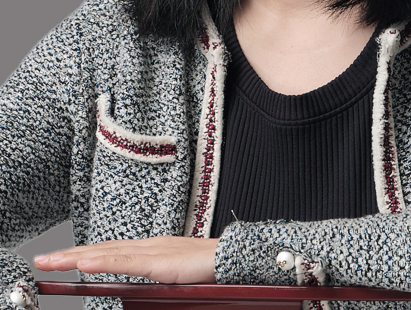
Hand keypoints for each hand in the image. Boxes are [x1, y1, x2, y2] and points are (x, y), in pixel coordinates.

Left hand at [33, 236, 217, 283]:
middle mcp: (150, 245)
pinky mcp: (163, 262)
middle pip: (103, 249)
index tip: (59, 258)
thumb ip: (159, 284)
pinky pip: (127, 262)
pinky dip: (103, 262)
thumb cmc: (215, 271)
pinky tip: (83, 262)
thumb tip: (143, 293)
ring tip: (51, 260)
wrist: (240, 259)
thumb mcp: (179, 280)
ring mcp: (156, 251)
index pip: (111, 250)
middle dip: (69, 254)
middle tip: (40, 260)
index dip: (84, 252)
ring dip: (76, 256)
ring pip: (108, 253)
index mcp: (153, 249)